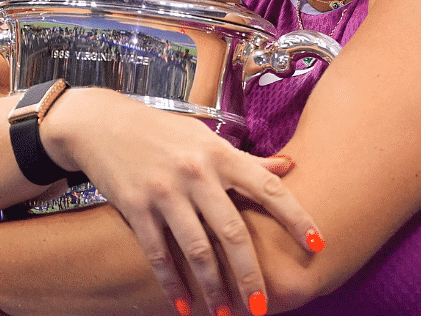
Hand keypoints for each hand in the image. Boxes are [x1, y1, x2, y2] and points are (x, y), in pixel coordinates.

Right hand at [41, 87, 321, 315]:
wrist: (102, 123)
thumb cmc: (162, 132)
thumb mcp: (205, 138)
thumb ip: (245, 159)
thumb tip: (288, 167)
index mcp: (219, 154)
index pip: (267, 187)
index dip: (295, 217)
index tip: (318, 245)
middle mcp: (196, 173)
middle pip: (233, 232)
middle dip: (250, 274)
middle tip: (263, 307)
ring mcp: (165, 191)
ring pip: (197, 249)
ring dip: (213, 288)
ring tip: (224, 314)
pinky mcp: (136, 207)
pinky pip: (159, 253)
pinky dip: (172, 283)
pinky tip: (183, 305)